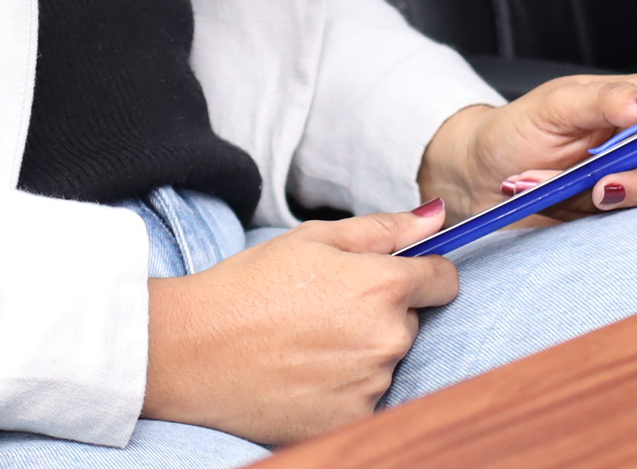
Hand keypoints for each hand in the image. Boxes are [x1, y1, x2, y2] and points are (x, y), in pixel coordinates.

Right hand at [144, 204, 458, 443]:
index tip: (395, 276)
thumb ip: (382, 230)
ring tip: (306, 342)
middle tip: (324, 309)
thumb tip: (437, 217)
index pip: (444, 280)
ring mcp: (371, 385)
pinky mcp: (352, 420)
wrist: (192, 351)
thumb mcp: (311, 239)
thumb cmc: (248, 286)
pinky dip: (344, 387)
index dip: (423, 273)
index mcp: (382, 286)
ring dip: (361, 351)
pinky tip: (304, 373)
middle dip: (381, 313)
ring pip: (386, 360)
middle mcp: (387, 339)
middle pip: (410, 321)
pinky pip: (366, 397)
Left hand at [414, 74, 636, 223]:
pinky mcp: (611, 218)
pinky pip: (622, 224)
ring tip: (547, 183)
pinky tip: (548, 199)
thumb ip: (608, 100)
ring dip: (602, 194)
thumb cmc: (517, 130)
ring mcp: (630, 182)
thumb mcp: (556, 105)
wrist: (477, 177)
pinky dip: (581, 213)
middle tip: (599, 182)